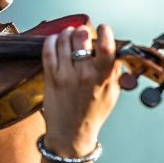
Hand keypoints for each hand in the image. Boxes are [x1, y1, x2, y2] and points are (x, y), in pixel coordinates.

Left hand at [41, 22, 120, 155]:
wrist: (71, 133)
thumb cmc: (93, 112)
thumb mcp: (112, 93)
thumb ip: (115, 71)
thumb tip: (115, 49)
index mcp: (103, 78)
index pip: (106, 48)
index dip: (105, 32)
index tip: (103, 29)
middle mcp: (84, 75)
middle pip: (82, 38)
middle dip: (83, 31)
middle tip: (83, 34)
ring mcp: (65, 75)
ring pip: (64, 40)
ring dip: (67, 33)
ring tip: (70, 35)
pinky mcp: (50, 78)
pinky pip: (48, 50)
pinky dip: (52, 40)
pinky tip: (56, 41)